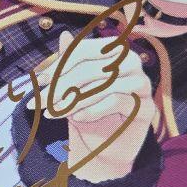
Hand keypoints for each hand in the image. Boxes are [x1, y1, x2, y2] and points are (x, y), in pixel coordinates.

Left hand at [30, 31, 156, 182]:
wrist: (103, 150)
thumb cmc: (87, 115)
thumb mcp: (72, 90)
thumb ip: (69, 64)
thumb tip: (64, 36)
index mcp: (114, 51)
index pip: (84, 50)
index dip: (60, 64)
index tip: (40, 81)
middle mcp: (132, 63)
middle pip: (91, 68)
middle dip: (62, 86)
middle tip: (41, 102)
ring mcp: (142, 84)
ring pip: (103, 84)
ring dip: (74, 100)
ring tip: (55, 113)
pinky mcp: (146, 108)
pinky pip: (116, 101)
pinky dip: (93, 109)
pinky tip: (77, 118)